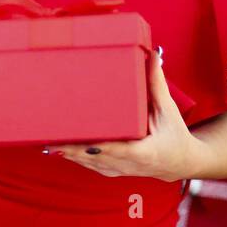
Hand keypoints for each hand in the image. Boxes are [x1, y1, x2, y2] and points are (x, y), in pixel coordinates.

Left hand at [44, 49, 203, 181]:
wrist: (180, 163)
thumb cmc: (175, 135)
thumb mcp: (167, 110)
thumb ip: (156, 83)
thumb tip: (152, 55)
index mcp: (145, 152)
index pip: (118, 150)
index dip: (97, 147)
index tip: (80, 142)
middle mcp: (129, 165)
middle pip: (96, 158)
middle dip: (72, 149)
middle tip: (50, 137)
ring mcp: (119, 171)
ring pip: (89, 163)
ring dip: (68, 154)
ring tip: (46, 141)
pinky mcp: (112, 171)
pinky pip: (90, 164)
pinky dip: (74, 157)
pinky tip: (58, 149)